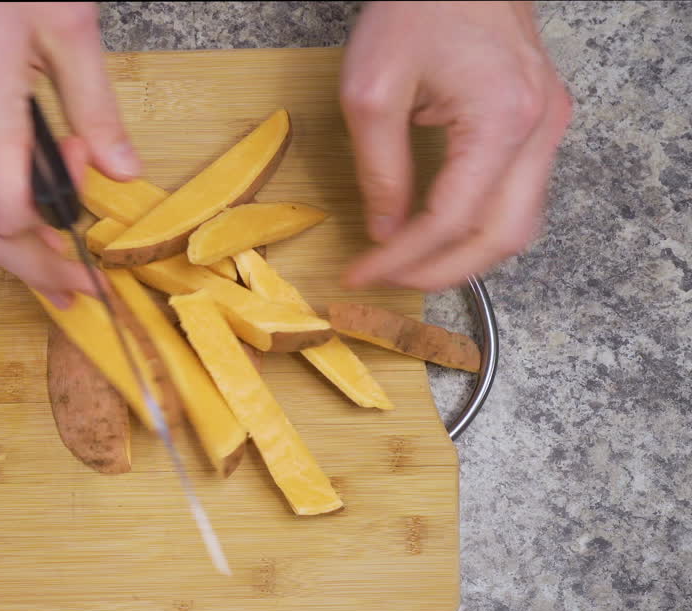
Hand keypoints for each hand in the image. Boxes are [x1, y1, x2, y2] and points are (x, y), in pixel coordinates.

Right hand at [0, 2, 138, 307]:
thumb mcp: (64, 26)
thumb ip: (95, 108)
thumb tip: (123, 171)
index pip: (11, 225)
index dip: (53, 256)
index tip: (93, 271)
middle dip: (32, 268)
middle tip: (75, 286)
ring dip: (12, 232)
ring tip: (60, 229)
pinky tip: (24, 180)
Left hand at [339, 1, 571, 290]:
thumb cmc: (417, 8)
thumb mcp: (372, 92)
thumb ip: (379, 170)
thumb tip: (385, 233)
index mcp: (502, 119)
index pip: (451, 218)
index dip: (402, 258)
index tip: (361, 275)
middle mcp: (539, 129)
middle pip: (502, 237)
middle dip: (441, 272)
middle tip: (388, 283)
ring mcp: (549, 126)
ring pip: (520, 224)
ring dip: (467, 256)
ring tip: (411, 267)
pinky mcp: (542, 121)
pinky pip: (521, 196)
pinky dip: (483, 226)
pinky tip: (441, 234)